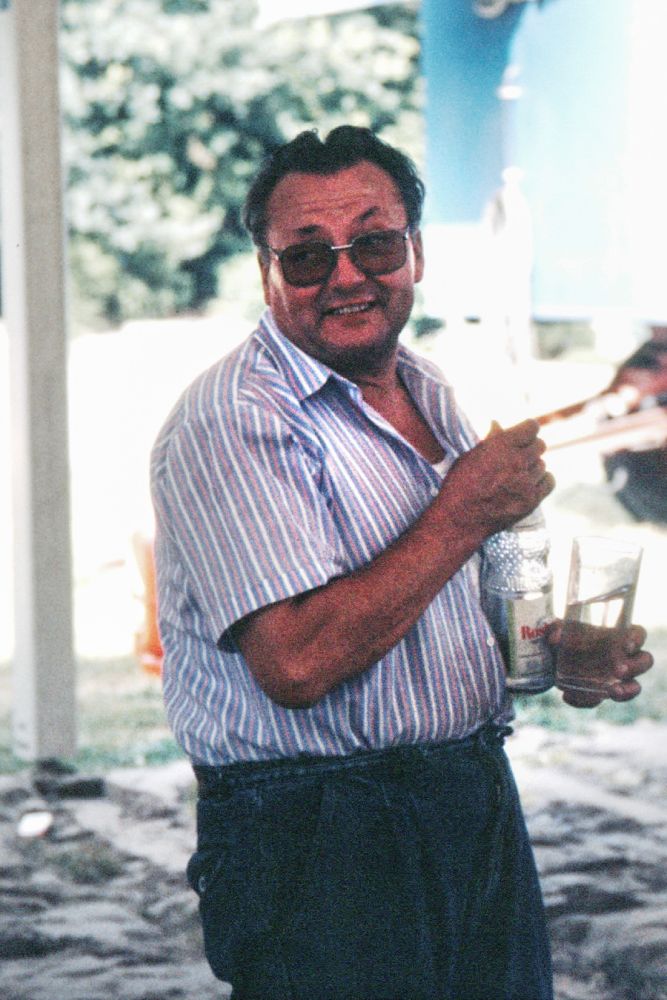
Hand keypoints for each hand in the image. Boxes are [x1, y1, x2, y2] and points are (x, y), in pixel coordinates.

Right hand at [443, 419, 555, 537]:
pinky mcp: (531, 500)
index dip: (527, 430)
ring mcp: (526, 482)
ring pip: (542, 464)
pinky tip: (529, 483)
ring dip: (532, 467)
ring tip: (516, 475)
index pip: (532, 427)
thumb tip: (498, 424)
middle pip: (540, 445)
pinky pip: (549, 481)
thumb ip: (489, 440)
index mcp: (501, 446)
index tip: (523, 435)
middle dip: (529, 448)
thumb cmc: (460, 485)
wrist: (460, 519)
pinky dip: (541, 480)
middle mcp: (517, 461)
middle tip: (518, 456)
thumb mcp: (470, 456)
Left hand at [547, 621, 653, 707]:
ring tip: (612, 692)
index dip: (637, 639)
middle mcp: (623, 657)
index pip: (638, 634)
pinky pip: (599, 700)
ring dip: (627, 691)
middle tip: (618, 670)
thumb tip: (555, 637)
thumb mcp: (560, 629)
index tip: (626, 645)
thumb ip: (557, 629)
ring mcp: (616, 678)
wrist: (552, 656)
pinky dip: (586, 701)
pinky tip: (569, 697)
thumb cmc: (566, 637)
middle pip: (644, 661)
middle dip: (635, 667)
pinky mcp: (600, 693)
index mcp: (619, 636)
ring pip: (634, 686)